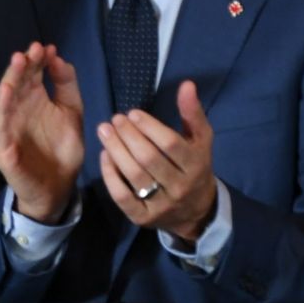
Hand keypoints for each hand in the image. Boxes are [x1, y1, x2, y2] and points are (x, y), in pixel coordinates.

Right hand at [0, 42, 84, 222]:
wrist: (58, 188)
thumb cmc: (62, 150)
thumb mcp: (72, 113)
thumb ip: (67, 87)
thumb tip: (60, 58)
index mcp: (33, 101)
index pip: (31, 75)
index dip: (37, 61)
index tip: (47, 47)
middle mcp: (18, 111)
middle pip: (17, 84)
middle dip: (23, 66)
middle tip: (32, 50)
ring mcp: (8, 129)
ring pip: (5, 101)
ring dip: (9, 80)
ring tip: (17, 63)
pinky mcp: (4, 149)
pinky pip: (0, 128)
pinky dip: (1, 110)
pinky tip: (5, 93)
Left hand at [96, 80, 218, 242]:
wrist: (196, 212)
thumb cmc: (194, 166)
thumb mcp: (199, 140)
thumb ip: (192, 113)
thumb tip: (186, 84)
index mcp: (196, 165)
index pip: (170, 144)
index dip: (149, 127)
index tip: (132, 113)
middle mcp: (180, 187)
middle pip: (149, 159)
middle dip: (128, 136)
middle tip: (114, 119)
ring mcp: (161, 205)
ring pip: (134, 176)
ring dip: (116, 150)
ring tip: (104, 130)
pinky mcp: (143, 218)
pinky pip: (122, 197)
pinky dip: (110, 175)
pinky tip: (104, 155)